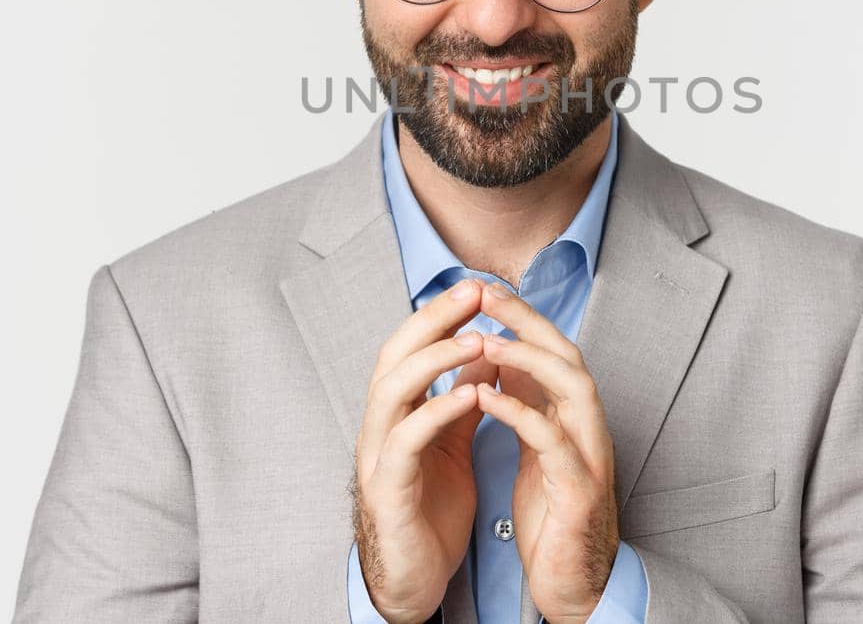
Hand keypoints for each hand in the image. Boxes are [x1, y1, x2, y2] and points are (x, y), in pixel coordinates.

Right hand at [353, 277, 499, 622]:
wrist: (415, 576)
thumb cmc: (431, 508)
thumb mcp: (453, 442)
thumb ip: (463, 398)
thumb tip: (484, 351)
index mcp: (397, 413)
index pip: (409, 348)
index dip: (438, 315)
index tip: (475, 286)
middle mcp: (379, 427)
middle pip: (393, 356)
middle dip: (432, 320)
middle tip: (471, 291)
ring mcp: (378, 457)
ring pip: (391, 390)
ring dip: (434, 360)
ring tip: (475, 338)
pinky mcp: (388, 490)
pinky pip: (405, 442)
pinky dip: (435, 412)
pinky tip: (468, 395)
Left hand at [474, 282, 619, 623]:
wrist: (577, 586)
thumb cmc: (555, 517)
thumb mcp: (538, 451)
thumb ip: (528, 405)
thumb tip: (503, 357)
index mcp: (575, 419)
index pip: (554, 351)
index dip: (522, 316)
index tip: (483, 288)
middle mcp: (589, 429)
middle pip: (567, 356)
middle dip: (527, 320)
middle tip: (486, 293)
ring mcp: (589, 458)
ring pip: (573, 388)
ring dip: (529, 358)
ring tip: (485, 339)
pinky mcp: (578, 493)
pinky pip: (553, 444)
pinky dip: (521, 414)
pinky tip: (486, 397)